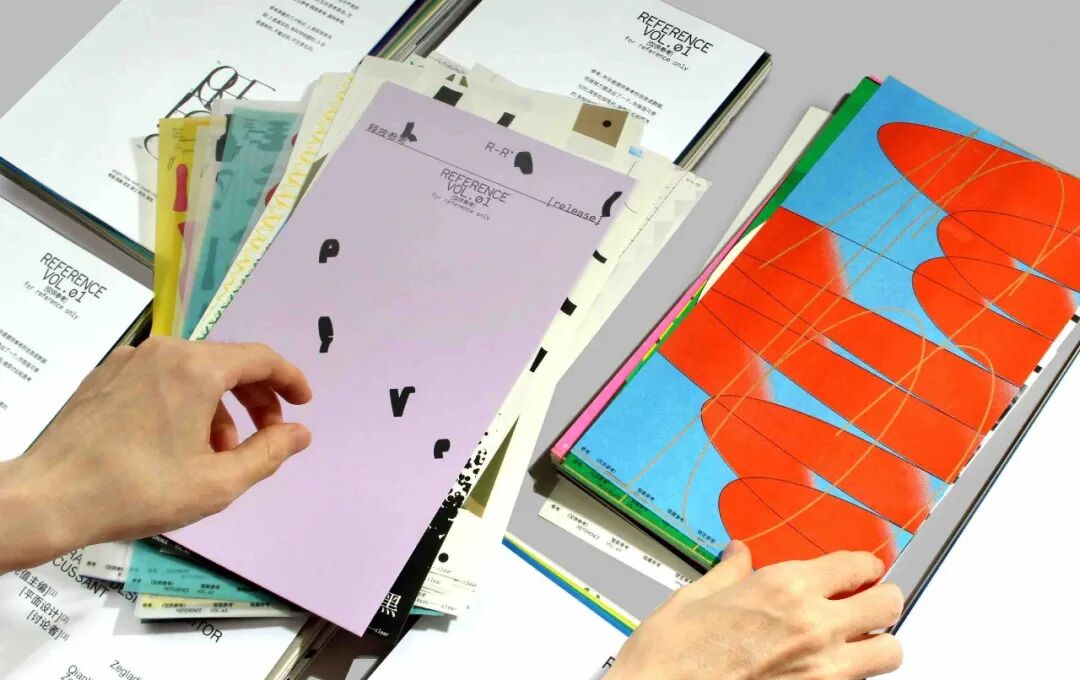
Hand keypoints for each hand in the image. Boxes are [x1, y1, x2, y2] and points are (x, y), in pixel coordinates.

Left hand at [0, 337, 312, 571]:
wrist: (50, 498)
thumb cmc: (139, 490)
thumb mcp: (218, 482)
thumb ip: (269, 453)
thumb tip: (300, 432)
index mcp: (197, 368)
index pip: (260, 358)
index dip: (289, 379)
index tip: (303, 404)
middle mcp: (165, 352)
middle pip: (227, 363)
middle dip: (255, 398)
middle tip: (268, 435)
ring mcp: (130, 362)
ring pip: (193, 374)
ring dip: (218, 408)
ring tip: (216, 454)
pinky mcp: (104, 378)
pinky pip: (161, 380)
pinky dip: (183, 404)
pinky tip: (176, 445)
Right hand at [608, 542, 903, 679]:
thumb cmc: (669, 655)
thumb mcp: (695, 599)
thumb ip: (729, 573)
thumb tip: (739, 555)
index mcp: (784, 587)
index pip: (857, 565)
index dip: (862, 566)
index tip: (858, 570)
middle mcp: (812, 626)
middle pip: (888, 604)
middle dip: (881, 600)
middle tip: (865, 601)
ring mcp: (821, 670)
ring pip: (890, 651)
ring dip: (878, 643)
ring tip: (856, 640)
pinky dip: (853, 675)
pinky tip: (827, 668)